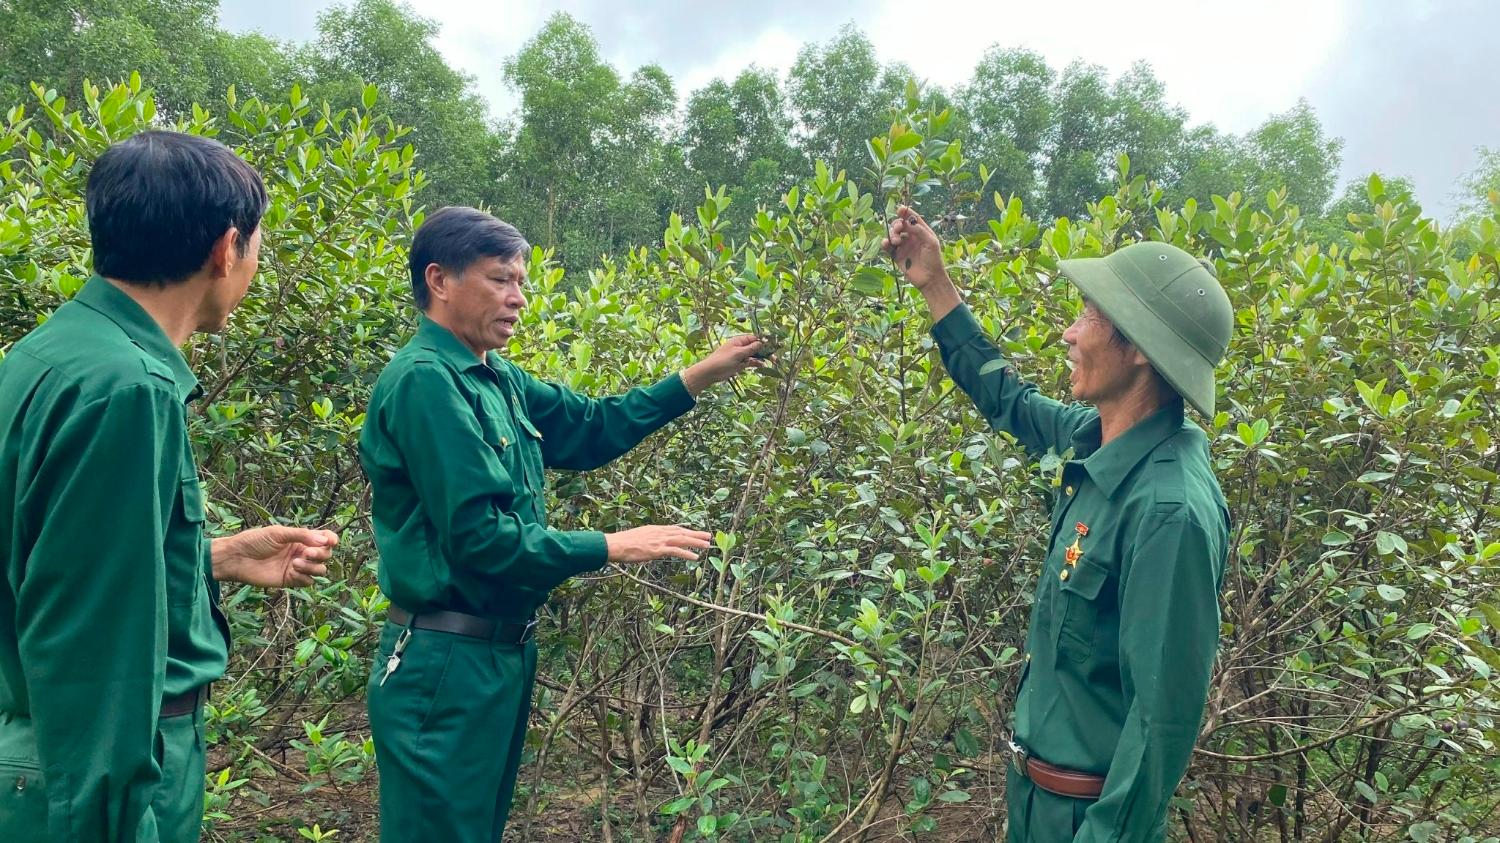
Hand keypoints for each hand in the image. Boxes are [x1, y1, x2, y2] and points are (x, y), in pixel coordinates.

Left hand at [213, 525, 338, 587]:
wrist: (236, 558)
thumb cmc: (254, 541)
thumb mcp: (278, 533)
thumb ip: (301, 535)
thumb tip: (324, 540)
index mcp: (300, 538)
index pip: (324, 539)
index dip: (331, 540)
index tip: (330, 542)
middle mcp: (301, 552)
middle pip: (325, 555)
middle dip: (320, 554)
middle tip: (306, 552)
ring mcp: (296, 567)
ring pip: (319, 570)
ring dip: (312, 566)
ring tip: (296, 563)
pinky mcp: (289, 580)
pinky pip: (307, 581)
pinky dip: (304, 577)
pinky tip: (292, 571)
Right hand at [604, 525, 711, 564]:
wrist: (616, 544)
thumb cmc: (622, 543)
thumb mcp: (637, 537)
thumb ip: (646, 540)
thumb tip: (649, 545)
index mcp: (654, 529)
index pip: (674, 528)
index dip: (686, 530)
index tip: (694, 532)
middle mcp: (659, 532)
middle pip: (682, 532)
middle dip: (696, 534)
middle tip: (708, 536)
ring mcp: (659, 540)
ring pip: (682, 540)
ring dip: (696, 542)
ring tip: (707, 545)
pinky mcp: (658, 550)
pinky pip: (676, 551)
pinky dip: (687, 554)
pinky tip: (695, 557)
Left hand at [679, 334, 768, 395]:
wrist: (711, 372)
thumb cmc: (723, 360)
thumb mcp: (738, 353)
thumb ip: (751, 348)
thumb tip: (762, 342)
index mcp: (739, 341)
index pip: (754, 338)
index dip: (763, 341)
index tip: (773, 344)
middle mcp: (740, 347)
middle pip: (756, 347)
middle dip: (765, 350)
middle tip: (775, 355)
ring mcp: (740, 356)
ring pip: (754, 355)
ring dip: (762, 357)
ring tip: (773, 360)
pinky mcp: (740, 364)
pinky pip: (750, 362)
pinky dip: (756, 363)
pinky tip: (763, 365)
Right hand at [883, 206, 948, 289]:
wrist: (930, 279)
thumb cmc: (934, 260)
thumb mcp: (931, 242)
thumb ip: (920, 230)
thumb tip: (908, 221)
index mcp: (921, 232)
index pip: (912, 218)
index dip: (905, 212)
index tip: (900, 209)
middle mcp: (911, 237)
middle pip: (900, 225)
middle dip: (897, 225)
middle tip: (899, 229)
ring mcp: (903, 246)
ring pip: (893, 234)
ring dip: (892, 234)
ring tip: (896, 242)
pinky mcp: (896, 255)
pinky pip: (888, 247)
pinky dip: (885, 243)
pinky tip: (886, 243)